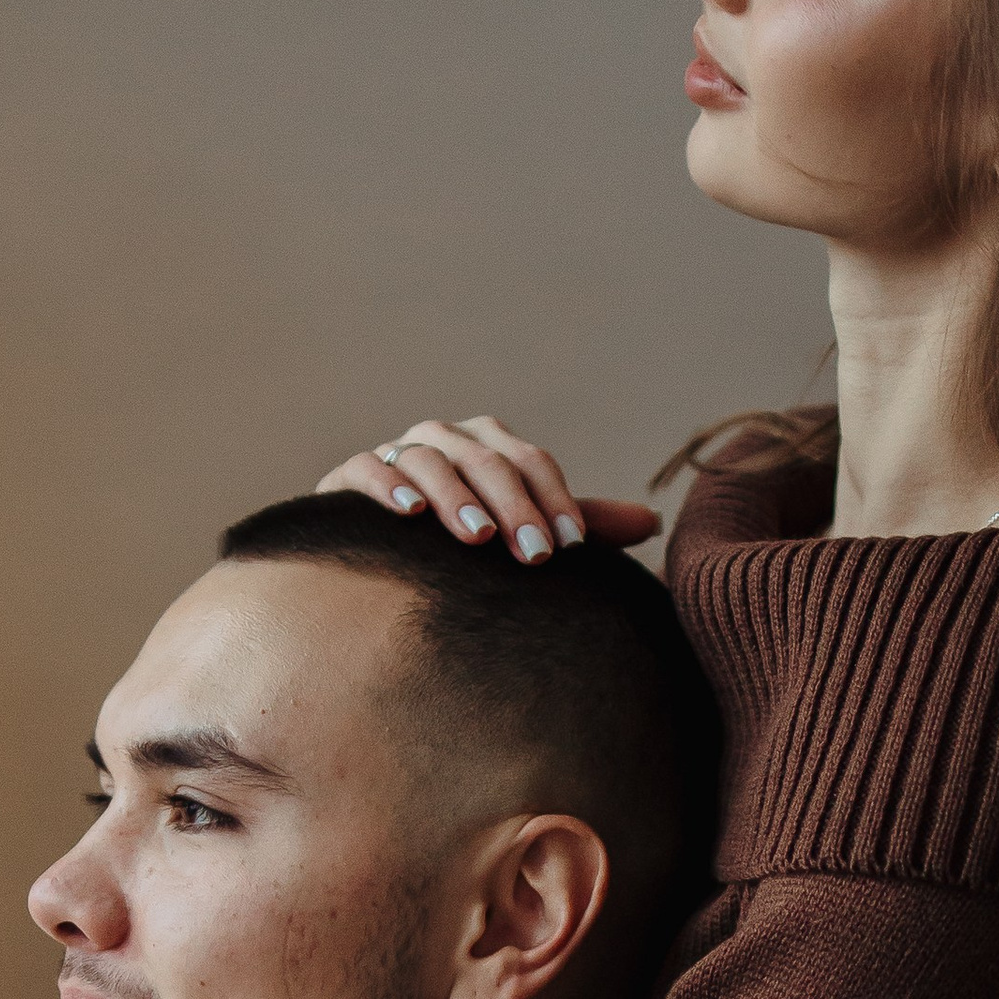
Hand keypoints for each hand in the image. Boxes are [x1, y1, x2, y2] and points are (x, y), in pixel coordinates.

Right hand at [317, 415, 659, 561]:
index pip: (530, 461)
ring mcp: (395, 451)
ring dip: (457, 496)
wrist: (377, 560)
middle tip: (536, 558)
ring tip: (478, 538)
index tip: (572, 548)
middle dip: (515, 507)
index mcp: (490, 446)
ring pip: (429, 458)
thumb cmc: (462, 546)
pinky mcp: (346, 476)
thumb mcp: (522, 532)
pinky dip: (388, 486)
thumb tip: (652, 524)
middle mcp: (445, 439)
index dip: (554, 499)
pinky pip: (367, 468)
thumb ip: (578, 527)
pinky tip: (409, 516)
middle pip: (485, 459)